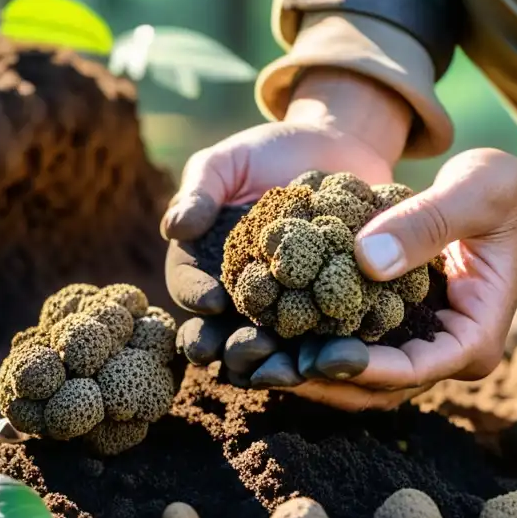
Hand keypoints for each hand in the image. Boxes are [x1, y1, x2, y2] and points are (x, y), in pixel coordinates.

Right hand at [165, 69, 411, 384]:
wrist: (337, 148)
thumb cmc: (269, 153)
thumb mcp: (229, 162)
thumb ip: (200, 190)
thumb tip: (174, 227)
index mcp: (207, 265)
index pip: (190, 287)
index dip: (196, 296)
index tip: (213, 300)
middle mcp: (242, 296)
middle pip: (226, 335)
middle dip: (234, 348)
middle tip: (249, 348)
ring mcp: (286, 309)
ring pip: (274, 349)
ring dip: (280, 364)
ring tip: (292, 368)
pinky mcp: (330, 310)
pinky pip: (327, 338)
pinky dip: (332, 349)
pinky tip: (343, 354)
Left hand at [282, 148, 516, 409]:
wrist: (514, 202)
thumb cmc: (507, 194)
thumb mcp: (478, 191)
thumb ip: (427, 221)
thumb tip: (365, 260)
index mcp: (474, 338)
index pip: (413, 368)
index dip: (362, 368)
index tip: (316, 357)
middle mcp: (446, 355)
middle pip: (377, 387)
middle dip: (321, 381)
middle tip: (266, 367)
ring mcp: (420, 346)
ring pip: (358, 378)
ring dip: (309, 372)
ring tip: (255, 359)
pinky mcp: (397, 329)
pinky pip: (352, 347)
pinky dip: (314, 343)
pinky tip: (270, 330)